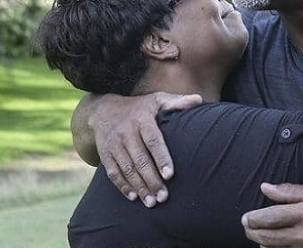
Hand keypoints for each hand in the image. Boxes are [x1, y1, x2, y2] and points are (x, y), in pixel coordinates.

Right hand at [89, 92, 201, 206]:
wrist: (103, 110)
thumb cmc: (140, 107)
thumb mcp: (157, 100)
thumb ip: (177, 102)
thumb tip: (199, 100)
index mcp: (142, 119)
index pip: (153, 140)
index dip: (161, 158)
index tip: (170, 174)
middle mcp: (126, 132)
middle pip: (140, 159)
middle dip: (152, 180)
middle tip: (164, 197)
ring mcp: (114, 145)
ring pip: (127, 169)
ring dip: (139, 187)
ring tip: (152, 203)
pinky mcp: (105, 155)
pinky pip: (113, 173)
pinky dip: (123, 186)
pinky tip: (134, 197)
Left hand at [242, 183, 302, 246]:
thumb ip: (288, 191)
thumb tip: (265, 187)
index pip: (273, 217)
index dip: (255, 218)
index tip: (246, 217)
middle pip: (268, 236)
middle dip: (251, 232)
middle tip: (246, 225)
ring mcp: (302, 247)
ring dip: (259, 241)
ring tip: (256, 233)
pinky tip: (267, 243)